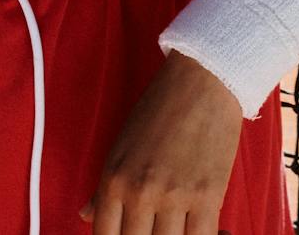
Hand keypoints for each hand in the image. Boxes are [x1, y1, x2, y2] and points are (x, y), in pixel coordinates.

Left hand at [81, 51, 242, 234]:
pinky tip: (211, 231)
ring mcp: (173, 196)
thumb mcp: (121, 144)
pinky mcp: (207, 195)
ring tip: (184, 229)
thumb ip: (103, 187)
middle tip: (160, 228)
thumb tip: (86, 215)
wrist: (203, 77)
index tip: (135, 234)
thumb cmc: (162, 106)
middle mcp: (139, 192)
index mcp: (113, 180)